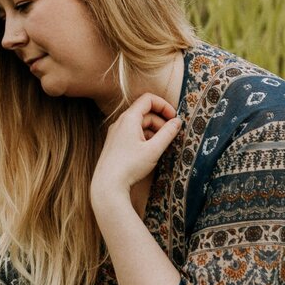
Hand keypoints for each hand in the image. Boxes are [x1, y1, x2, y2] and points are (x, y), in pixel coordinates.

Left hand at [91, 93, 181, 208]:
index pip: (148, 99)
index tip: (174, 118)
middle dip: (161, 121)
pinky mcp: (115, 144)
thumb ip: (168, 133)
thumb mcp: (154, 150)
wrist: (107, 185)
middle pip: (145, 113)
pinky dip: (144, 138)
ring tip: (163, 146)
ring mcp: (116, 133)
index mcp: (129, 118)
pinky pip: (133, 134)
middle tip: (172, 135)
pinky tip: (151, 152)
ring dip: (154, 131)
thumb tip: (177, 122)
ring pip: (139, 125)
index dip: (164, 105)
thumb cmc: (129, 166)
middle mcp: (120, 123)